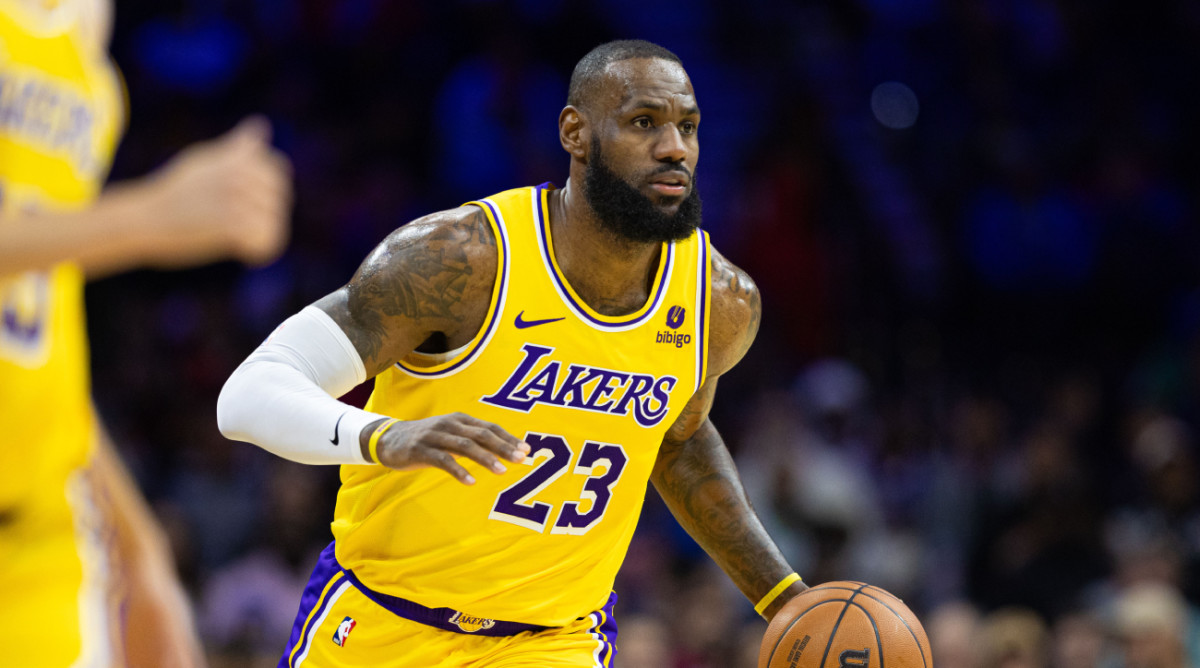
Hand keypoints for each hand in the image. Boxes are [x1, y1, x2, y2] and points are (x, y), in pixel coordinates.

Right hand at [130, 115, 292, 266]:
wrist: (146, 220)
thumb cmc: (177, 191)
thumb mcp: (205, 160)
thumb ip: (238, 147)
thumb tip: (262, 124)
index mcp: (236, 158)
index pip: (278, 169)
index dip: (271, 187)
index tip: (251, 199)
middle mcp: (239, 175)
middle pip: (281, 197)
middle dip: (268, 211)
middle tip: (242, 223)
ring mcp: (237, 201)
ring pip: (275, 222)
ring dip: (260, 233)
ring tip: (239, 237)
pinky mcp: (231, 228)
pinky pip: (266, 243)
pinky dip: (256, 252)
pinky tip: (241, 251)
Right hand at [367, 413, 530, 483]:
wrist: (389, 439)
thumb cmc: (427, 440)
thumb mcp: (451, 435)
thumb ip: (472, 441)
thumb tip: (502, 452)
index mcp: (460, 419)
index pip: (489, 427)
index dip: (508, 438)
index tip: (527, 450)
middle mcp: (450, 424)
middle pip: (481, 434)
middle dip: (503, 447)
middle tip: (521, 459)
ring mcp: (435, 436)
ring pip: (465, 446)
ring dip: (485, 458)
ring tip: (502, 471)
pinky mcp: (421, 450)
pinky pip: (443, 460)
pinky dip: (459, 471)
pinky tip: (471, 482)